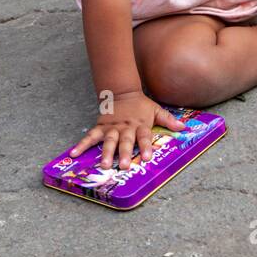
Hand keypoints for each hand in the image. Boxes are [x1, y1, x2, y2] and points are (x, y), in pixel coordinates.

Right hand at [70, 90, 185, 169]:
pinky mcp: (100, 127)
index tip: (146, 158)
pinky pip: (90, 136)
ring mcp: (111, 128)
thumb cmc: (141, 105)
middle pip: (125, 141)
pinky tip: (73, 154)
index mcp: (140, 125)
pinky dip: (81, 144)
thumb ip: (169, 120)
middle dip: (124, 153)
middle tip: (124, 165)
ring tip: (103, 164)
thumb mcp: (156, 110)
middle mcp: (125, 128)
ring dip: (105, 152)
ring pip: (108, 141)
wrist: (122, 91)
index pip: (144, 137)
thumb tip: (183, 128)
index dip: (145, 147)